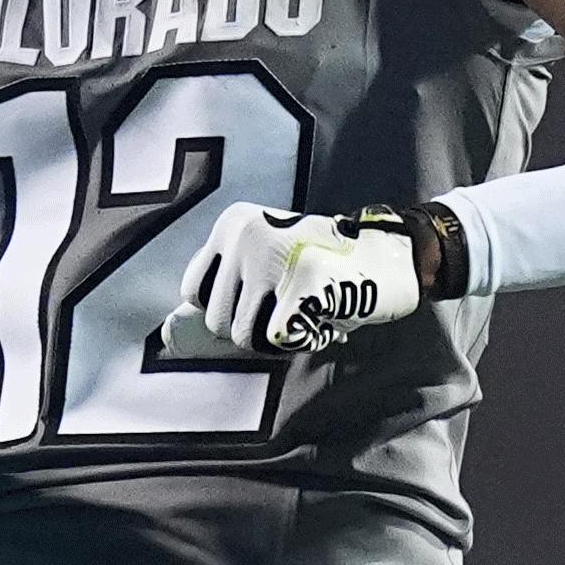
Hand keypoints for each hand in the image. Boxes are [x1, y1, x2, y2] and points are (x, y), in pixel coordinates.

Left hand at [167, 202, 421, 353]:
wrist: (394, 256)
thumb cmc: (329, 269)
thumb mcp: (267, 262)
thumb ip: (228, 287)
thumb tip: (170, 334)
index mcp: (232, 224)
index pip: (194, 292)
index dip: (227, 311)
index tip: (263, 302)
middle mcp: (245, 234)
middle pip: (219, 321)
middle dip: (255, 329)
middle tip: (294, 309)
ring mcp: (272, 255)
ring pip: (245, 336)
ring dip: (279, 339)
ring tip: (310, 311)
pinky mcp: (302, 280)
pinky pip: (278, 339)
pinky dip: (303, 340)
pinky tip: (327, 317)